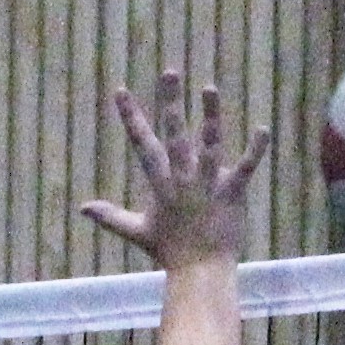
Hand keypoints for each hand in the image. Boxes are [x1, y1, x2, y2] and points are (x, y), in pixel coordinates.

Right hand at [80, 72, 270, 274]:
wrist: (199, 273)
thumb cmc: (169, 251)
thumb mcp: (136, 231)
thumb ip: (110, 216)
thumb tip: (82, 208)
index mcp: (160, 183)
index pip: (142, 144)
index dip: (131, 116)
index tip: (121, 90)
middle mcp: (181, 179)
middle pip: (174, 135)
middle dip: (170, 103)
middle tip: (170, 71)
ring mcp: (207, 185)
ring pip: (208, 145)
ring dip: (209, 116)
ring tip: (209, 87)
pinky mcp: (231, 194)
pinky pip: (244, 168)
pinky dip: (254, 150)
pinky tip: (262, 129)